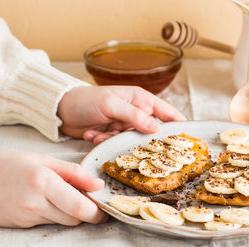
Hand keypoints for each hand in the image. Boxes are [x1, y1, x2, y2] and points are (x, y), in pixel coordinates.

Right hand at [0, 150, 106, 227]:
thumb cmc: (10, 164)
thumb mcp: (43, 160)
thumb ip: (74, 172)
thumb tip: (98, 184)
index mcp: (44, 181)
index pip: (79, 207)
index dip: (96, 212)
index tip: (104, 210)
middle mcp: (36, 202)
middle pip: (74, 219)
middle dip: (86, 214)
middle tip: (88, 202)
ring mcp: (27, 216)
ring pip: (62, 222)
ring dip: (70, 213)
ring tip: (64, 197)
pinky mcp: (21, 225)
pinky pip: (47, 222)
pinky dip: (53, 214)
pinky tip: (46, 201)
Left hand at [57, 86, 185, 144]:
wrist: (61, 109)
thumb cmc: (87, 100)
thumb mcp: (111, 105)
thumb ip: (134, 116)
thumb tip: (157, 129)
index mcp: (142, 100)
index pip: (168, 113)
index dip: (180, 127)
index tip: (187, 143)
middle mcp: (137, 113)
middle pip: (151, 132)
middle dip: (140, 141)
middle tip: (130, 145)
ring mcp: (125, 125)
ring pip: (132, 142)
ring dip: (114, 141)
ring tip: (99, 134)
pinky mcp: (113, 135)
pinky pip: (116, 145)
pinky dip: (103, 142)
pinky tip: (91, 135)